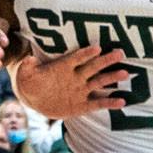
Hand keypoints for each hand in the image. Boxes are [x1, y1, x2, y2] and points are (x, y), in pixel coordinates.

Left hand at [13, 45, 129, 120]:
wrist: (35, 97)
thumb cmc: (32, 81)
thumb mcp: (27, 74)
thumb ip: (28, 66)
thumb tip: (28, 59)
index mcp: (63, 67)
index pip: (76, 58)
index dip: (85, 53)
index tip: (96, 48)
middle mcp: (76, 77)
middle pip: (93, 67)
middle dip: (106, 61)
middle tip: (120, 53)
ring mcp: (81, 90)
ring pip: (99, 82)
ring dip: (111, 78)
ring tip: (125, 73)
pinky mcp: (82, 105)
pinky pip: (98, 103)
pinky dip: (109, 103)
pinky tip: (122, 101)